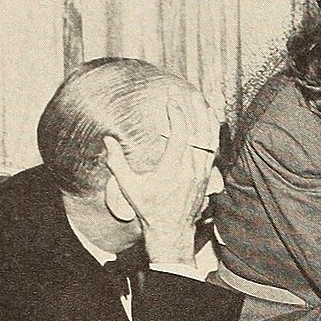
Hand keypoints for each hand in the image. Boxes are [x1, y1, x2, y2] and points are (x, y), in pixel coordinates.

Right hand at [104, 95, 216, 264]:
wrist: (171, 229)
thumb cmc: (149, 208)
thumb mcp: (129, 187)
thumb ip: (117, 162)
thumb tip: (107, 139)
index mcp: (173, 170)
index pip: (180, 136)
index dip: (177, 116)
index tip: (170, 100)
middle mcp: (191, 169)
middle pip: (198, 133)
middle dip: (194, 109)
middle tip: (188, 90)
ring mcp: (201, 172)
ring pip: (209, 139)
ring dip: (205, 117)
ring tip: (201, 98)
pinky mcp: (206, 174)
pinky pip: (213, 148)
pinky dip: (212, 131)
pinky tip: (210, 118)